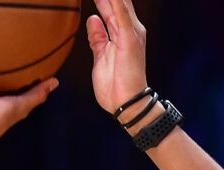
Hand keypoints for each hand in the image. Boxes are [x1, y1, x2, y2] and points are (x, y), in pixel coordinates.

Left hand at [87, 0, 148, 115]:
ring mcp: (131, 32)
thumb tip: (92, 18)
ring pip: (119, 2)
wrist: (127, 104)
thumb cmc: (115, 85)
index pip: (110, 4)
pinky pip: (120, 14)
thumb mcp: (101, 56)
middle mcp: (129, 27)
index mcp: (121, 31)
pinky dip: (114, 2)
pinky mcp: (130, 39)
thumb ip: (98, 37)